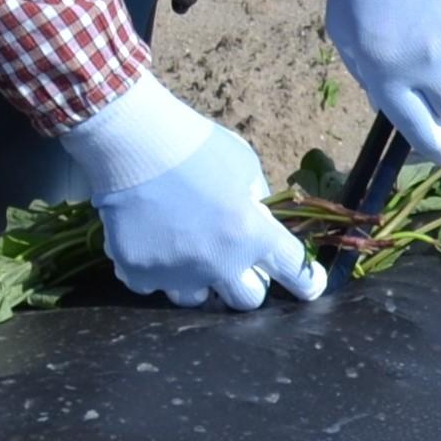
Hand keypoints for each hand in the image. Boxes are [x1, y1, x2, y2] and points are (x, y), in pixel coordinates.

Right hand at [58, 75, 326, 310]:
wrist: (131, 140)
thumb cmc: (192, 145)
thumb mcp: (241, 163)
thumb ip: (253, 198)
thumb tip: (256, 217)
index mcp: (252, 234)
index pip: (294, 270)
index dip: (306, 281)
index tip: (308, 287)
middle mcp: (219, 263)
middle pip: (247, 300)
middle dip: (246, 282)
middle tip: (231, 260)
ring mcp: (177, 273)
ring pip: (196, 299)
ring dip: (196, 279)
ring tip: (181, 250)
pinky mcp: (139, 272)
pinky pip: (150, 283)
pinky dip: (151, 268)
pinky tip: (146, 241)